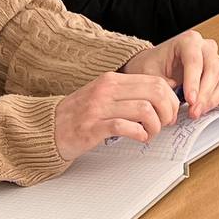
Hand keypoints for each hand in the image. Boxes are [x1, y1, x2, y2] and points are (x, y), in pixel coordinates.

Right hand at [50, 67, 185, 161]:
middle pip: (154, 93)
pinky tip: (139, 138)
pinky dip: (138, 133)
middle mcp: (106, 90)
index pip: (155, 81)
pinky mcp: (92, 128)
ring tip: (150, 133)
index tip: (170, 112)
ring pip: (143, 109)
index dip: (170, 99)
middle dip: (167, 111)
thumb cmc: (80, 114)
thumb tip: (167, 87)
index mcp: (112, 80)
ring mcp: (98, 108)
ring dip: (154, 126)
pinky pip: (124, 127)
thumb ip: (133, 90)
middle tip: (165, 124)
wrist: (48, 127)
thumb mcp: (107, 94)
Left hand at [123, 30, 218, 117]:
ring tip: (199, 111)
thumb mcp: (150, 74)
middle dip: (205, 94)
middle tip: (194, 110)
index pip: (195, 60)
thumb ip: (163, 86)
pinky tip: (215, 106)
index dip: (194, 82)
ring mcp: (216, 60)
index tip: (190, 100)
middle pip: (213, 69)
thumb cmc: (152, 66)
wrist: (154, 66)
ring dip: (215, 98)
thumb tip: (174, 102)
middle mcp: (205, 48)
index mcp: (188, 41)